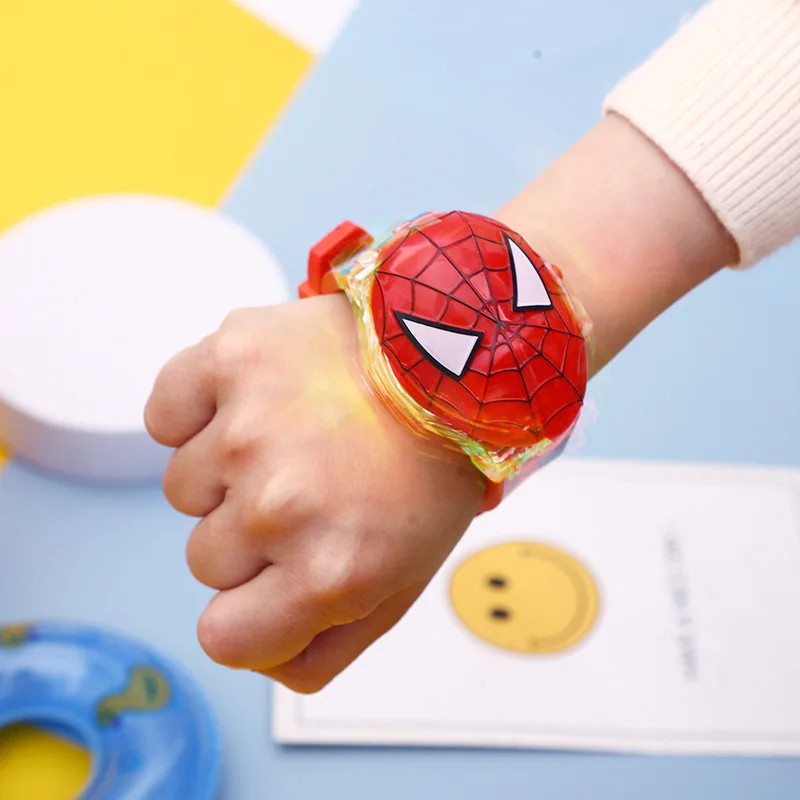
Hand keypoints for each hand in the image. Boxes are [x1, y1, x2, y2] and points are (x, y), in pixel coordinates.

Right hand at [145, 293, 484, 691]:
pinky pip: (164, 415)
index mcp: (330, 572)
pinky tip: (255, 401)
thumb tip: (255, 656)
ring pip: (183, 488)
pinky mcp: (229, 361)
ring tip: (296, 436)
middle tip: (312, 485)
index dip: (250, 612)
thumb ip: (326, 646)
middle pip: (205, 559)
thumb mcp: (403, 582)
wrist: (448, 363)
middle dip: (251, 534)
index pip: (222, 639)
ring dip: (228, 471)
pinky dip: (195, 414)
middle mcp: (281, 507)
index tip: (278, 577)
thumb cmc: (429, 469)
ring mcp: (248, 430)